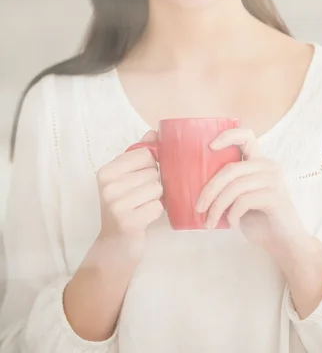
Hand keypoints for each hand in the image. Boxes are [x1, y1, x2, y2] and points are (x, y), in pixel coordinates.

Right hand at [96, 130, 162, 261]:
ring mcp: (116, 204)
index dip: (151, 166)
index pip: (145, 154)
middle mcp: (108, 186)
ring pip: (157, 189)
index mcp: (106, 172)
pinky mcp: (127, 221)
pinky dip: (155, 212)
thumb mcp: (127, 178)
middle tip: (140, 197)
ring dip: (155, 199)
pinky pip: (157, 207)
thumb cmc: (124, 207)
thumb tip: (154, 131)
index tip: (140, 179)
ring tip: (141, 207)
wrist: (114, 246)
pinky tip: (143, 218)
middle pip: (153, 172)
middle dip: (154, 185)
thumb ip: (140, 154)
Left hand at [196, 128, 308, 252]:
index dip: (227, 136)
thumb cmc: (259, 220)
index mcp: (259, 162)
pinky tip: (232, 224)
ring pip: (234, 187)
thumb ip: (229, 185)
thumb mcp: (240, 198)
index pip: (246, 136)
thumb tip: (195, 183)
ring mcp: (273, 180)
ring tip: (210, 222)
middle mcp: (268, 166)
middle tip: (198, 207)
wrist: (284, 243)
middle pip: (230, 169)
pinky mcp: (276, 196)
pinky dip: (232, 215)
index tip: (210, 147)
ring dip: (217, 207)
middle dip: (210, 189)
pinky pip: (243, 201)